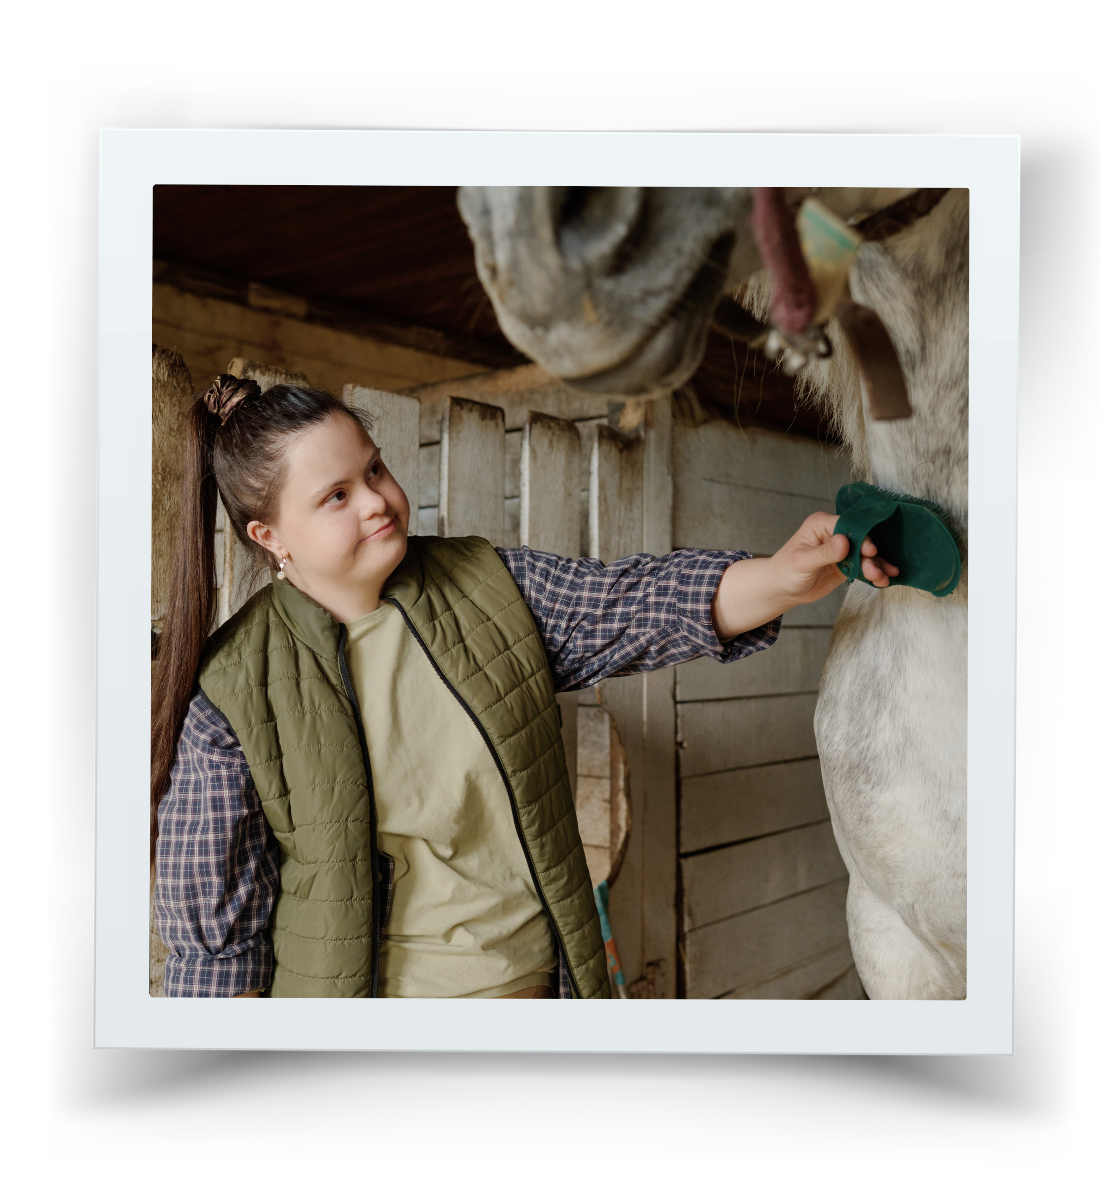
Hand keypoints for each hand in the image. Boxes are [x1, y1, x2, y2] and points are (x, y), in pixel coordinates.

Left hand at [769, 511, 899, 604]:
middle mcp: (834, 534)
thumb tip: (844, 541)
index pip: (847, 525)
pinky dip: (874, 574)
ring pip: (865, 555)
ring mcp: (842, 550)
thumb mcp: (803, 561)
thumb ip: (824, 552)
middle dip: (871, 556)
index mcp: (821, 524)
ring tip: (881, 578)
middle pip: (861, 540)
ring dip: (876, 566)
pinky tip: (883, 580)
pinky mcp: (846, 564)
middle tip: (874, 570)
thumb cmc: (785, 571)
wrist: (781, 590)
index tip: (870, 550)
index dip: (861, 536)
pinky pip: (864, 567)